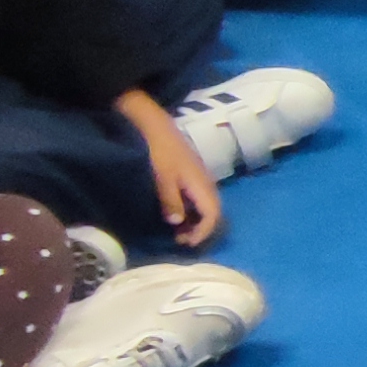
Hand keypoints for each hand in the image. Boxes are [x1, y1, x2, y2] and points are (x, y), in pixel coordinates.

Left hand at [129, 101, 224, 246]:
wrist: (153, 122)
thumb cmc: (157, 148)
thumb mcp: (161, 176)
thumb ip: (170, 200)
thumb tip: (178, 223)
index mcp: (201, 183)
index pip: (212, 214)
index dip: (203, 232)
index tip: (187, 244)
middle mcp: (205, 181)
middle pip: (213, 211)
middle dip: (201, 230)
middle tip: (180, 240)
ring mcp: (199, 177)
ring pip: (206, 205)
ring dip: (196, 221)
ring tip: (178, 231)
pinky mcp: (191, 173)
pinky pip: (198, 198)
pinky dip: (191, 210)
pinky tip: (176, 213)